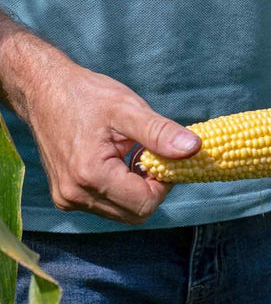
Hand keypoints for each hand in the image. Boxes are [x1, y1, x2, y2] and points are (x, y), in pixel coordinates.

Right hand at [25, 60, 200, 223]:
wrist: (43, 90)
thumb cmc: (86, 95)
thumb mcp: (128, 108)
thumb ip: (160, 132)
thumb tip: (195, 149)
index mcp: (90, 175)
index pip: (145, 202)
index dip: (164, 183)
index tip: (166, 157)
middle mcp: (75, 195)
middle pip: (135, 213)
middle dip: (152, 188)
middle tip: (152, 156)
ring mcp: (68, 199)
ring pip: (122, 212)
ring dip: (137, 189)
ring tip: (133, 154)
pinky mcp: (66, 196)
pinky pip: (107, 205)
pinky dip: (122, 189)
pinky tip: (120, 161)